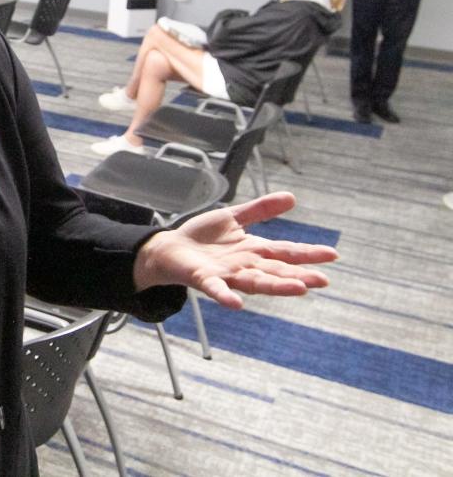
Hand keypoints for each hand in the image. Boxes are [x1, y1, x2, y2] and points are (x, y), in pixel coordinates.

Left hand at [133, 192, 337, 309]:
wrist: (170, 248)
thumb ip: (261, 209)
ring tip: (298, 289)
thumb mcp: (234, 217)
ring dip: (275, 287)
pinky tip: (237, 303)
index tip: (332, 254)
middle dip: (299, 276)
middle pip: (276, 271)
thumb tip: (292, 197)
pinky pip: (217, 289)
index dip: (307, 253)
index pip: (285, 252)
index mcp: (253, 250)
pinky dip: (226, 296)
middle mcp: (244, 266)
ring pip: (254, 282)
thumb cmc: (203, 237)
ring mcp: (226, 274)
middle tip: (322, 280)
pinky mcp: (204, 278)